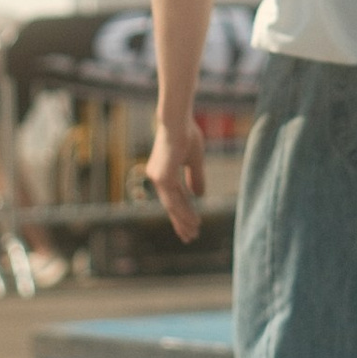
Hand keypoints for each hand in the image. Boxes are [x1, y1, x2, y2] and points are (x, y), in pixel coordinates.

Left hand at [142, 117, 205, 243]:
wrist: (178, 120)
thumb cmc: (186, 134)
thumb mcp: (193, 160)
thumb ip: (195, 178)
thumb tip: (199, 196)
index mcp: (162, 172)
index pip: (172, 197)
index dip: (181, 211)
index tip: (189, 226)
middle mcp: (156, 176)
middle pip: (170, 205)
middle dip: (180, 221)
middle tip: (189, 237)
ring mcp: (157, 177)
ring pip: (172, 206)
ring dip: (184, 220)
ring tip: (193, 233)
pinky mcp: (162, 177)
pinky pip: (174, 200)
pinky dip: (184, 212)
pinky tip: (193, 221)